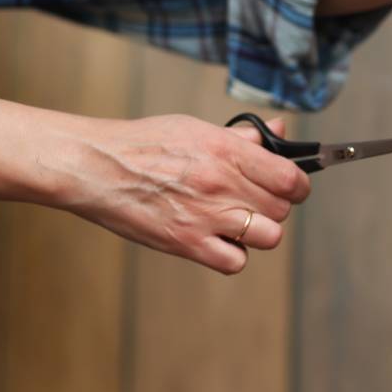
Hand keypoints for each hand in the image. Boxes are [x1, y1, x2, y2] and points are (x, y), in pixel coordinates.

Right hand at [53, 112, 309, 273]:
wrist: (94, 166)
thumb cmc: (143, 144)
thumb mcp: (196, 129)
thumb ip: (243, 138)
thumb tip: (280, 133)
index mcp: (227, 151)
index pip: (291, 178)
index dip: (298, 186)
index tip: (292, 187)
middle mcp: (222, 184)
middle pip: (282, 210)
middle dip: (273, 208)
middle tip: (252, 202)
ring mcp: (207, 216)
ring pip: (268, 236)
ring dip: (258, 232)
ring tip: (237, 222)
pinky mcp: (188, 243)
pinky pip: (236, 262)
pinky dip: (233, 255)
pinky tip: (217, 240)